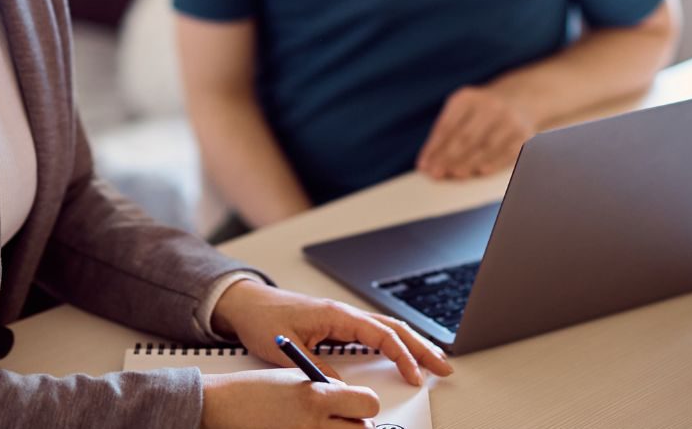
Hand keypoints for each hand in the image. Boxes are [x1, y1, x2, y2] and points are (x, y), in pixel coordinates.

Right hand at [201, 369, 378, 428]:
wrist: (222, 407)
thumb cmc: (254, 390)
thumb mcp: (295, 378)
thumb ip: (327, 388)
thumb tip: (352, 400)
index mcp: (316, 396)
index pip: (368, 403)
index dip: (366, 402)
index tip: (359, 402)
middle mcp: (314, 424)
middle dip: (359, 424)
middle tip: (346, 419)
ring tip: (326, 425)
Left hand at [211, 281, 453, 385]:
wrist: (248, 304)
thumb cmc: (265, 320)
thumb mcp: (288, 348)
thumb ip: (317, 367)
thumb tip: (340, 388)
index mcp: (338, 315)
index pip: (382, 335)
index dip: (402, 356)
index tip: (415, 376)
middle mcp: (345, 313)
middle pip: (394, 328)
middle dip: (421, 347)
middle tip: (444, 367)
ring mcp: (343, 317)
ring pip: (388, 328)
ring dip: (412, 344)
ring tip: (433, 361)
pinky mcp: (337, 323)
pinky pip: (374, 331)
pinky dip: (394, 342)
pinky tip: (402, 353)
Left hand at [417, 86, 536, 178]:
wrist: (521, 98)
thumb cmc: (480, 112)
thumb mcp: (461, 112)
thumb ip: (444, 133)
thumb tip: (428, 162)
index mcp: (467, 99)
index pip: (447, 125)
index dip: (434, 146)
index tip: (423, 165)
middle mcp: (490, 106)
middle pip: (466, 136)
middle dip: (449, 157)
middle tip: (436, 173)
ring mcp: (508, 119)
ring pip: (486, 145)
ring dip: (469, 162)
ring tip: (454, 174)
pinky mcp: (523, 134)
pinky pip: (507, 151)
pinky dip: (494, 162)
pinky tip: (480, 171)